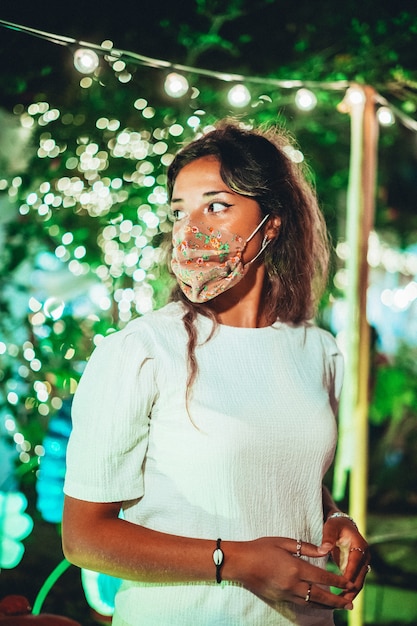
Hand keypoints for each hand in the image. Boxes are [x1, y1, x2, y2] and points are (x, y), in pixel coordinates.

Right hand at [234, 536, 353, 610]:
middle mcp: (293, 584)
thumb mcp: (284, 542)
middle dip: (337, 600)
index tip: (349, 584)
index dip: (338, 582)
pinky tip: (318, 604)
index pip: (322, 577)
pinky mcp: (280, 598)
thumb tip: (325, 550)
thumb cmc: (261, 548)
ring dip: (327, 606)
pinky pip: (301, 604)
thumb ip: (306, 547)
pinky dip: (313, 605)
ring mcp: (286, 593)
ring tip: (339, 607)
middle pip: (321, 595)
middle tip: (350, 604)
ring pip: (312, 603)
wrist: (241, 563)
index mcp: (296, 567)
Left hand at [321, 516, 370, 602]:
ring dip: (351, 592)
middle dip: (352, 589)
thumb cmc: (335, 525)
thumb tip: (324, 549)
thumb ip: (327, 538)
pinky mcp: (357, 567)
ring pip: (359, 581)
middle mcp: (364, 555)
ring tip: (341, 604)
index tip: (341, 587)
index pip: (355, 564)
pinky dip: (349, 589)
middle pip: (360, 576)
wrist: (341, 524)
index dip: (349, 575)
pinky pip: (354, 580)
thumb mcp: (330, 527)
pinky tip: (341, 598)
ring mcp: (362, 562)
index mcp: (360, 545)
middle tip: (341, 601)